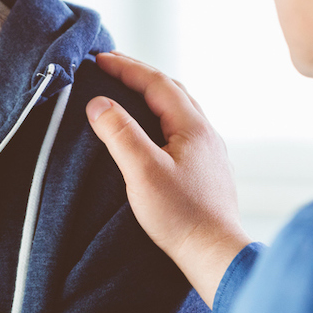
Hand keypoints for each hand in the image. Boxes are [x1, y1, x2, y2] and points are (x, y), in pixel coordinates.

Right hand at [86, 51, 252, 307]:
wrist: (215, 254)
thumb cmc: (181, 216)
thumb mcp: (142, 171)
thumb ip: (120, 133)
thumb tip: (98, 102)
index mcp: (193, 125)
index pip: (156, 82)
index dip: (126, 67)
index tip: (98, 58)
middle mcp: (206, 132)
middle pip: (171, 89)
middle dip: (139, 74)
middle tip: (111, 66)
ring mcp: (209, 151)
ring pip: (179, 108)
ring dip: (152, 94)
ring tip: (127, 91)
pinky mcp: (206, 169)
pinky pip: (182, 127)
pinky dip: (161, 115)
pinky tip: (151, 129)